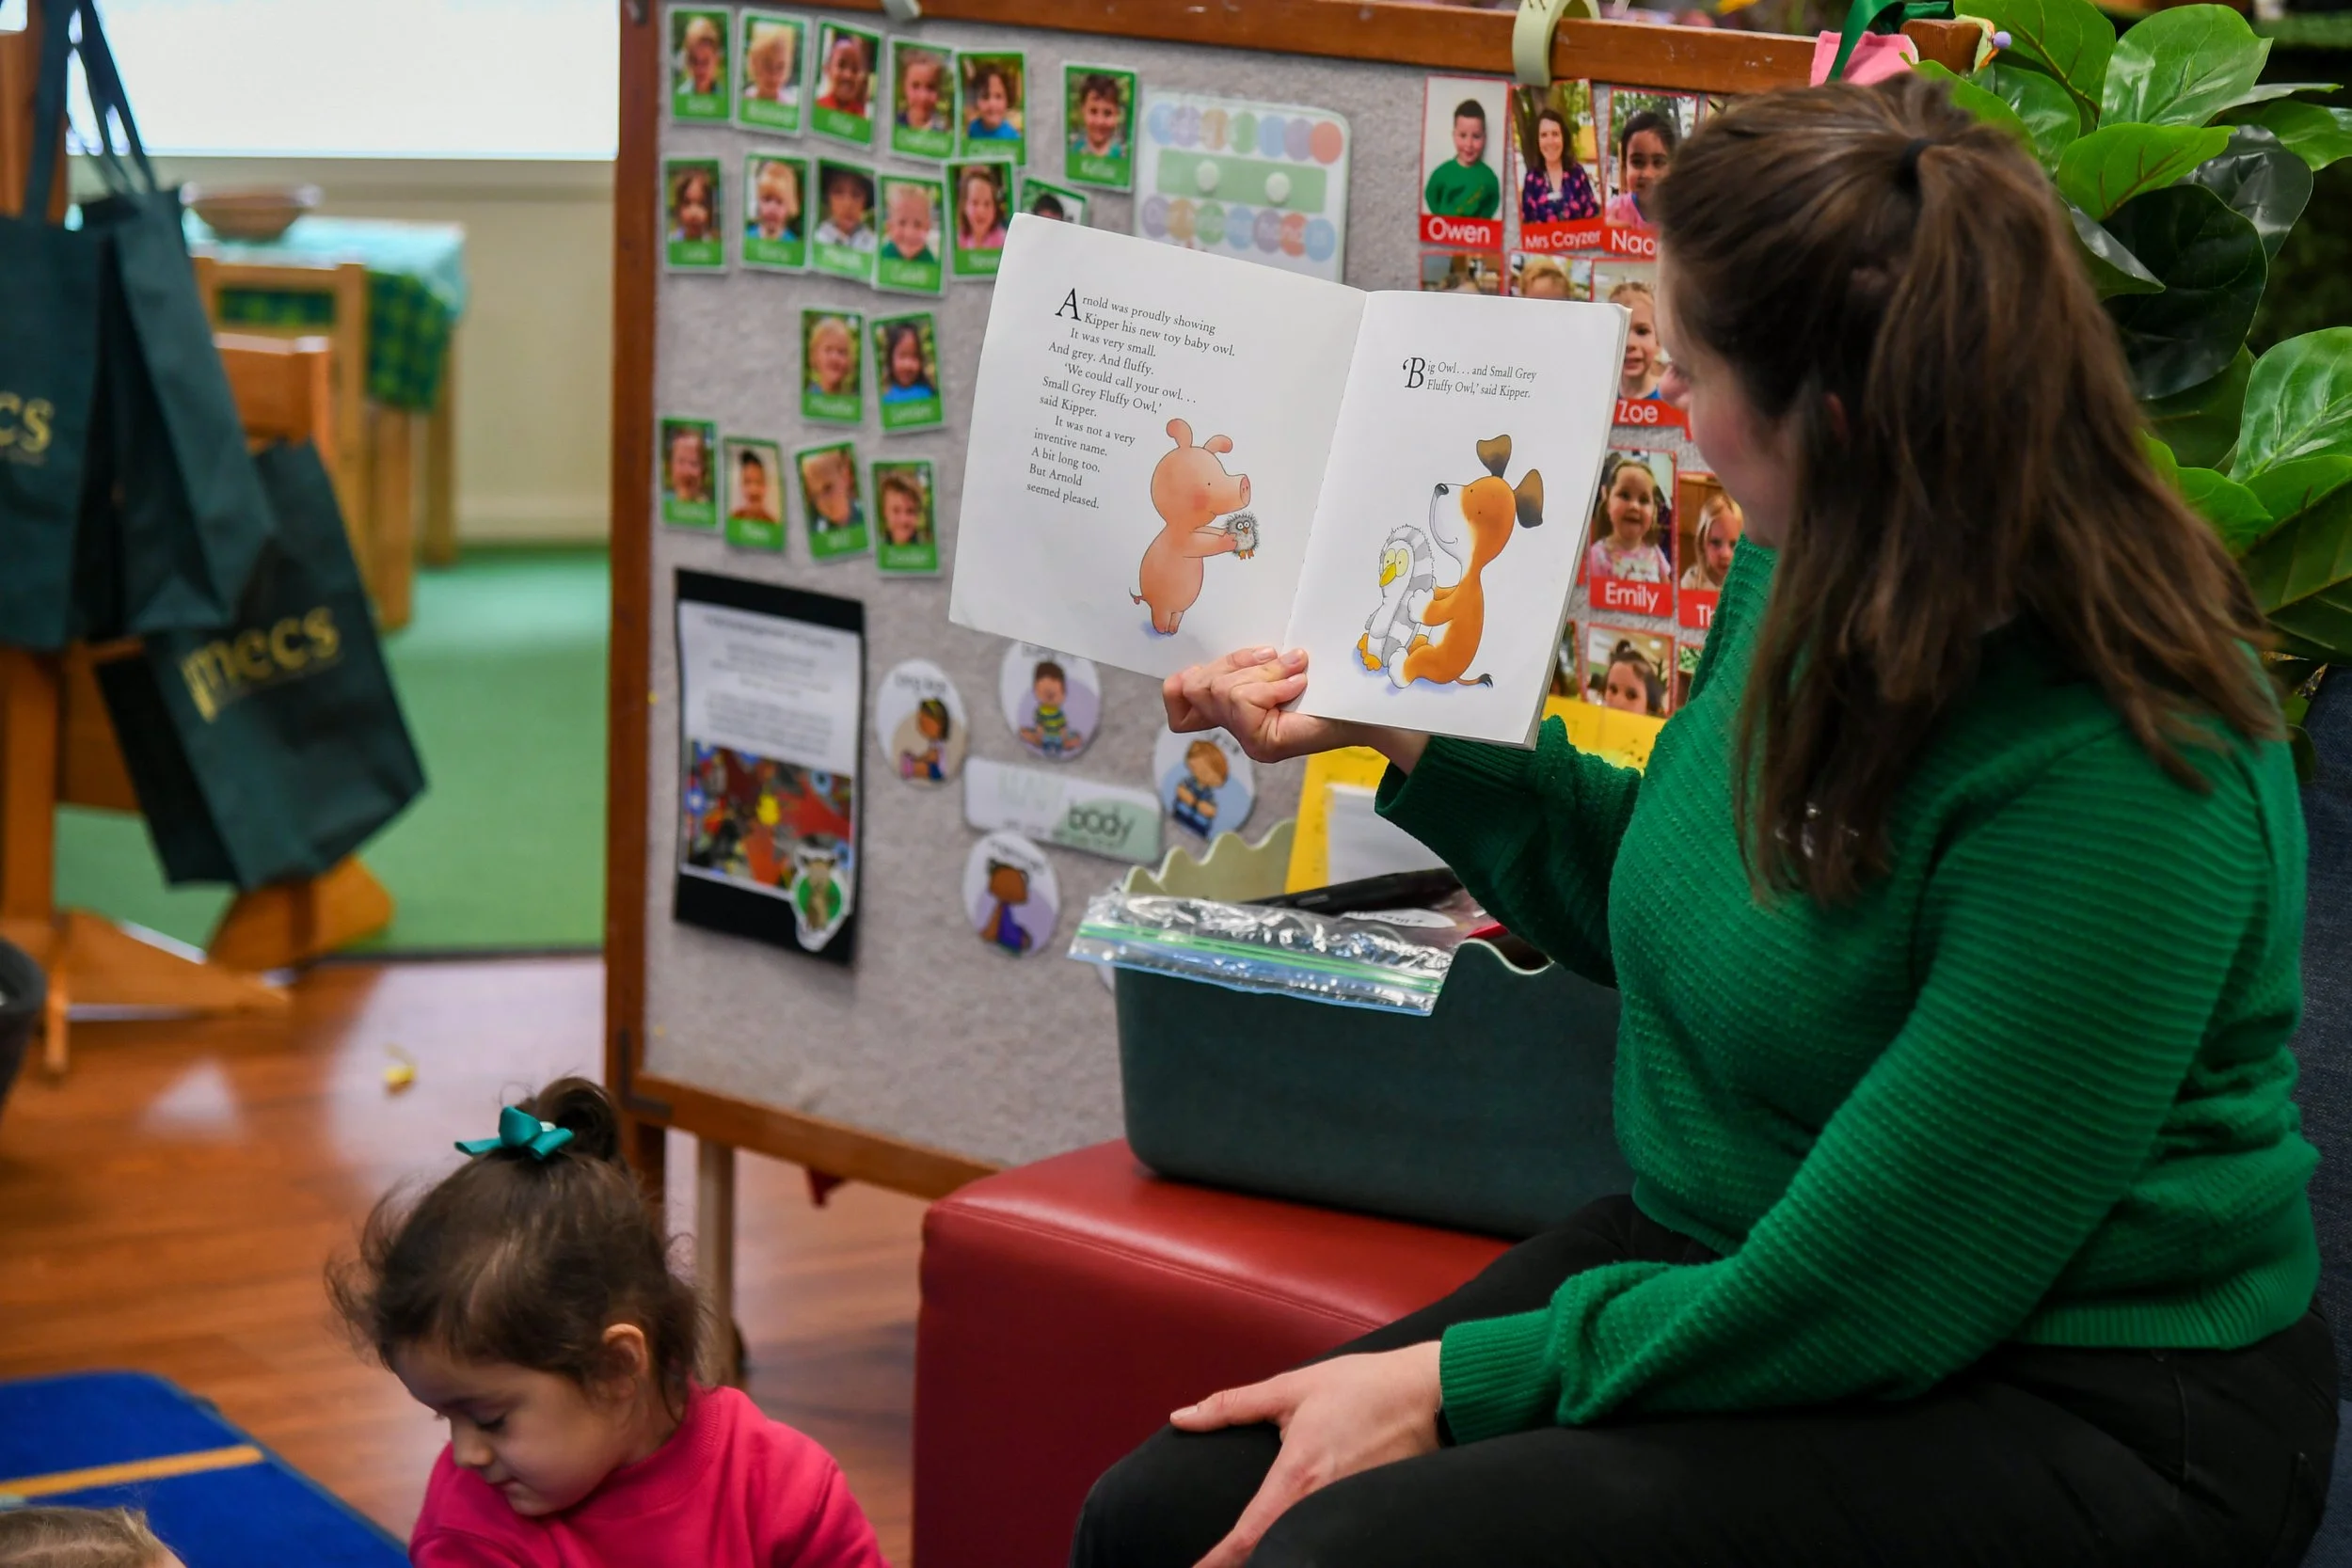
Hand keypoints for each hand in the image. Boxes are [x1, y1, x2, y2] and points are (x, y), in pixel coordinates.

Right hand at [1163, 649, 1428, 771]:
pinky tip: (1299, 684)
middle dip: (1234, 663)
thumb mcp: (1281, 663)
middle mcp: (1237, 730)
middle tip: (1277, 658)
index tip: (1225, 664)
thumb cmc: (1333, 684)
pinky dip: (1271, 685)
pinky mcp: (1264, 745)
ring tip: (1295, 672)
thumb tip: (1235, 648)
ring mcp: (1249, 741)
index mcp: (1237, 709)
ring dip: (1261, 673)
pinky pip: (1243, 701)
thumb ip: (1252, 660)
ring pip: (1222, 691)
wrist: (1371, 709)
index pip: (1179, 699)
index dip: (1182, 682)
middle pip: (1196, 686)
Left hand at [1172, 1343, 1444, 1567]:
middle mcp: (1321, 1504)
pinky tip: (1294, 1544)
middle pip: (1273, 1553)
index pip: (1247, 1536)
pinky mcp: (1368, 1513)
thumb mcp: (1292, 1388)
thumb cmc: (1363, 1386)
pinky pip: (1330, 1538)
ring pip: (1303, 1548)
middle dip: (1244, 1565)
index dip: (1216, 1563)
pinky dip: (1307, 1545)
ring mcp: (1347, 1512)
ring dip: (1276, 1554)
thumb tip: (1181, 1417)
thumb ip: (1233, 1405)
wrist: (1433, 1393)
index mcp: (1297, 1476)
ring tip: (1247, 1557)